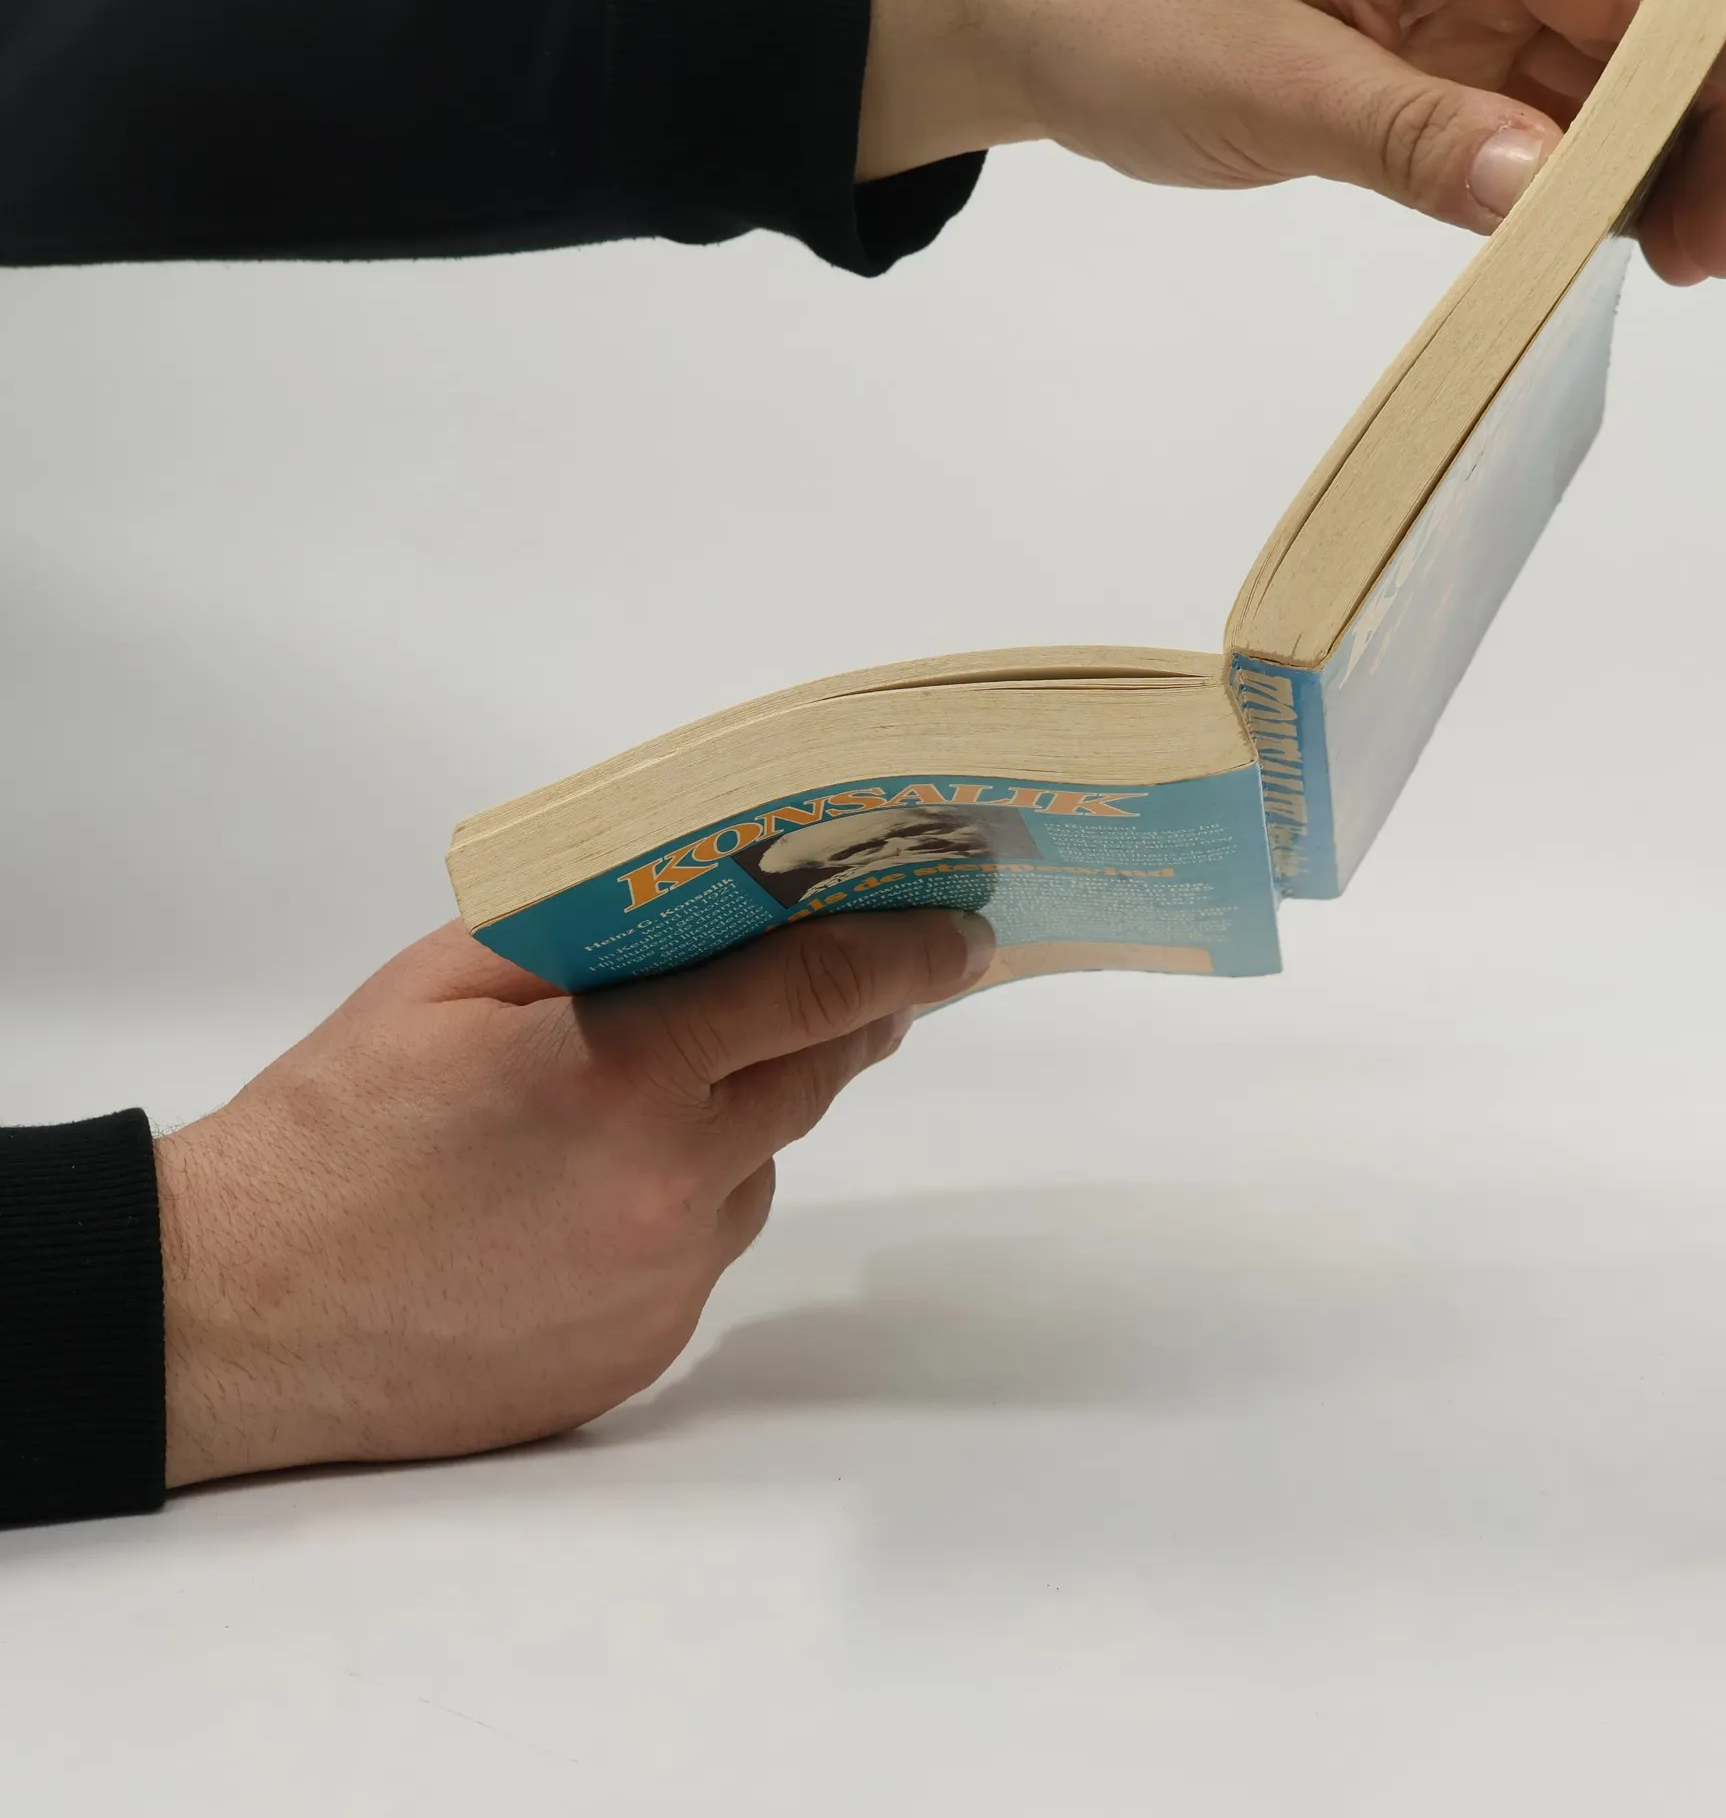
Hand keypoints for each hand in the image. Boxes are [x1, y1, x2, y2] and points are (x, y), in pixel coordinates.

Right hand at [154, 909, 993, 1486]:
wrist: (238, 1313)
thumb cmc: (331, 1128)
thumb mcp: (447, 983)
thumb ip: (591, 933)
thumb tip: (710, 900)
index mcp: (625, 1075)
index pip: (817, 990)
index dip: (905, 950)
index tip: (962, 931)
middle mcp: (671, 1187)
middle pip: (817, 1077)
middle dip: (853, 1020)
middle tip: (870, 980)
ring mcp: (665, 1281)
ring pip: (757, 1167)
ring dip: (741, 1115)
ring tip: (642, 1096)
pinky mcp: (646, 1349)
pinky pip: (705, 1247)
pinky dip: (684, 1201)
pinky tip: (592, 1194)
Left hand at [859, 0, 1725, 282]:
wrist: (1023, 16)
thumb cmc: (1119, 4)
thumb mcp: (1268, 75)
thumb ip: (1413, 133)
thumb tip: (1547, 189)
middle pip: (1630, 28)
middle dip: (1699, 131)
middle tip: (1724, 251)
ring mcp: (1441, 0)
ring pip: (1586, 82)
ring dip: (1641, 170)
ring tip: (1685, 264)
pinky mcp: (1412, 64)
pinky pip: (1518, 119)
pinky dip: (1561, 181)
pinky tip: (1597, 239)